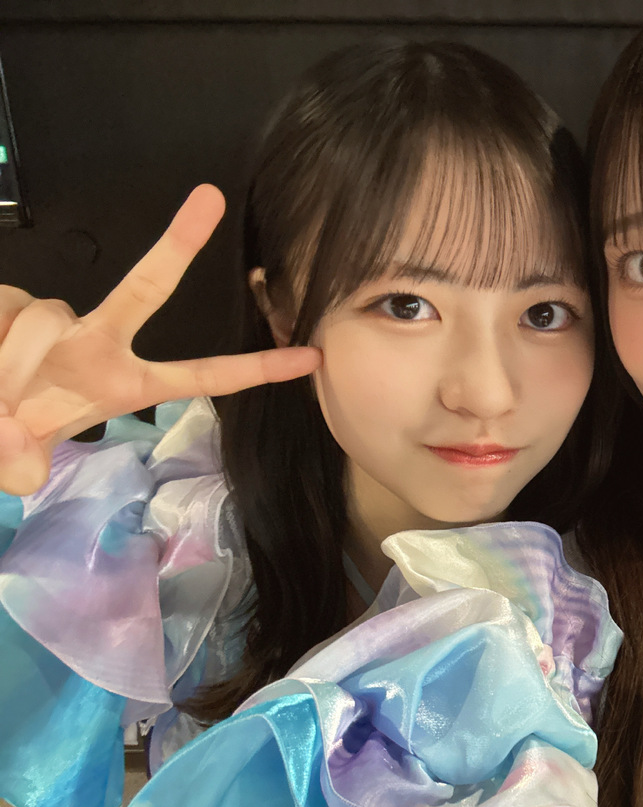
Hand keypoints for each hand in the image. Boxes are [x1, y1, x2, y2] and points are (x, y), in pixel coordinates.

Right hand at [0, 184, 319, 494]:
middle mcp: (98, 341)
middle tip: (210, 199)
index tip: (310, 357)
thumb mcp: (18, 459)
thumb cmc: (6, 429)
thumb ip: (20, 462)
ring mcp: (56, 318)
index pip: (202, 376)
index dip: (256, 369)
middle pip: (146, 288)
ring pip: (43, 322)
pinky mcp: (10, 300)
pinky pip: (5, 314)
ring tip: (1, 395)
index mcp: (124, 382)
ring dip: (12, 362)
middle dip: (179, 245)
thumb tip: (16, 468)